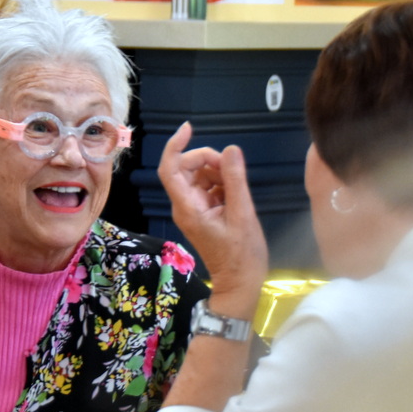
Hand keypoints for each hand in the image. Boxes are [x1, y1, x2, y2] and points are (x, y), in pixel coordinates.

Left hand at [156, 122, 267, 315]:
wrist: (240, 282)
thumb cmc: (241, 255)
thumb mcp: (243, 215)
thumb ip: (235, 181)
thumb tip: (231, 149)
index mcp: (188, 207)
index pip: (170, 169)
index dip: (175, 145)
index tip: (190, 128)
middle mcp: (185, 205)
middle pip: (186, 168)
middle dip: (207, 160)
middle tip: (232, 167)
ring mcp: (194, 209)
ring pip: (199, 176)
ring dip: (218, 173)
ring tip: (237, 188)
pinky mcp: (204, 212)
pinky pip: (209, 187)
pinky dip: (222, 184)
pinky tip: (236, 195)